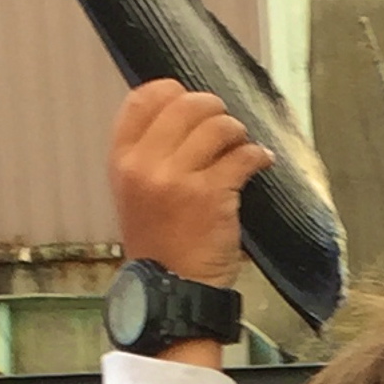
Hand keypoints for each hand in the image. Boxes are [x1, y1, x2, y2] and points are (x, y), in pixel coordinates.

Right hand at [109, 82, 272, 286]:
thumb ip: (149, 157)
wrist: (171, 293)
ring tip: (242, 146)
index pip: (142, 98)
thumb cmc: (160, 247)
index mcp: (122, 160)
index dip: (172, 91)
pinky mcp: (212, 195)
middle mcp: (146, 164)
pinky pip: (243, 156)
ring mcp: (178, 179)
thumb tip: (182, 117)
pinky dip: (257, 155)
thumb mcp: (135, 195)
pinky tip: (261, 162)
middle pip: (185, 104)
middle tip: (226, 126)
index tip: (189, 101)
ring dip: (237, 131)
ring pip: (217, 125)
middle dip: (213, 109)